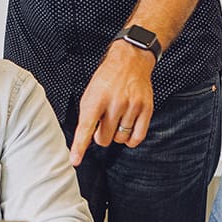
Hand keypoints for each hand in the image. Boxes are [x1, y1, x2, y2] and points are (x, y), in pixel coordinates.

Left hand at [69, 41, 154, 165]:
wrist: (130, 61)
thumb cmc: (107, 79)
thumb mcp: (90, 93)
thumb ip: (88, 115)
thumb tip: (86, 138)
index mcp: (96, 98)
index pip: (85, 127)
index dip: (80, 146)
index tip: (75, 160)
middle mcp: (114, 103)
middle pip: (104, 138)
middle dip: (100, 136)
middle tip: (103, 123)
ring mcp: (132, 106)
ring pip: (120, 139)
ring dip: (116, 134)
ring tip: (116, 119)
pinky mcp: (146, 109)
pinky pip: (137, 137)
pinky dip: (130, 139)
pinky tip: (127, 128)